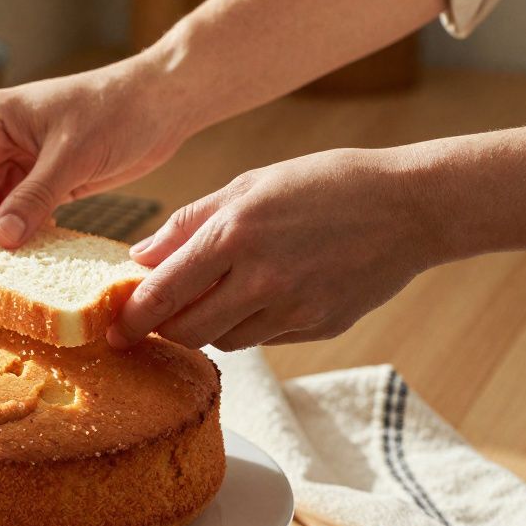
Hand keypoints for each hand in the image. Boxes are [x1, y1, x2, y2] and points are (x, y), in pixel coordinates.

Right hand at [0, 56, 187, 246]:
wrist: (160, 104)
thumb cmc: (117, 112)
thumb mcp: (72, 157)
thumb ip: (33, 198)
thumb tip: (1, 239)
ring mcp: (14, 163)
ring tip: (0, 270)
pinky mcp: (36, 182)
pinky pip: (12, 216)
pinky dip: (16, 236)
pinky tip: (26, 256)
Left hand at [109, 147, 437, 350]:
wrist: (410, 207)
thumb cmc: (326, 184)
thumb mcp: (250, 185)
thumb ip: (188, 223)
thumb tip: (140, 258)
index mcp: (234, 233)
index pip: (163, 293)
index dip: (132, 318)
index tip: (115, 329)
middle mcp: (260, 278)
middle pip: (187, 332)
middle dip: (165, 330)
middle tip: (158, 319)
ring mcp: (292, 308)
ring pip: (224, 341)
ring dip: (208, 327)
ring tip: (220, 294)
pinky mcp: (317, 327)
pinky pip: (263, 340)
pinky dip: (250, 326)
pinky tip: (265, 296)